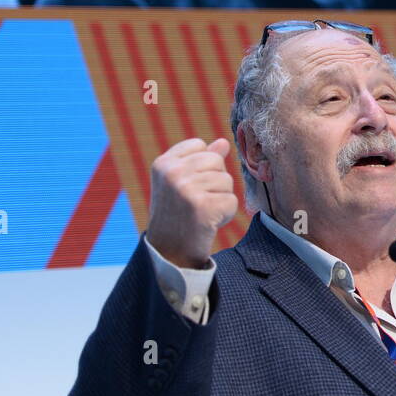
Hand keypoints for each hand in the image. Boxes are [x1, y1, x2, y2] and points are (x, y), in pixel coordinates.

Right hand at [146, 138, 238, 268]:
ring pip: (227, 181)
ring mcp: (186, 189)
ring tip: (201, 212)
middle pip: (217, 161)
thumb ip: (201, 160)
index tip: (189, 186)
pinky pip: (232, 201)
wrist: (169, 252)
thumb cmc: (177, 214)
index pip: (200, 145)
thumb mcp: (181, 182)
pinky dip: (226, 214)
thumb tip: (223, 142)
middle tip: (197, 202)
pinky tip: (209, 222)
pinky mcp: (203, 207)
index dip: (202, 166)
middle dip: (215, 182)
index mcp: (163, 163)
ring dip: (220, 199)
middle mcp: (172, 173)